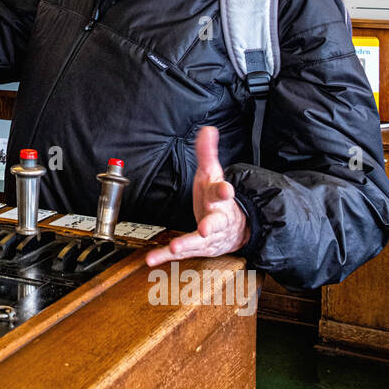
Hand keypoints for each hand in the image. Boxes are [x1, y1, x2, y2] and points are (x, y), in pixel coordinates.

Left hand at [145, 126, 249, 265]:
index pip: (224, 192)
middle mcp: (217, 219)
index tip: (226, 189)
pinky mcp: (197, 247)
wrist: (236, 228)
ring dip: (186, 244)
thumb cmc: (217, 198)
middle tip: (205, 229)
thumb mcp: (212, 174)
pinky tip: (152, 259)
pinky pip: (181, 252)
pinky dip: (165, 256)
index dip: (225, 190)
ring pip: (199, 242)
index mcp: (220, 198)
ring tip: (175, 248)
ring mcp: (208, 236)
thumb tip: (208, 130)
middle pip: (216, 222)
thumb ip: (207, 153)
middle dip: (211, 226)